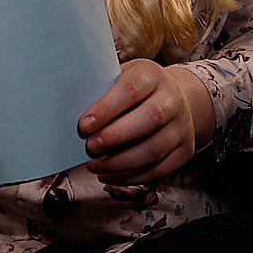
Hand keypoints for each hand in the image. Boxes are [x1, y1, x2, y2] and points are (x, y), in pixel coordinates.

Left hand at [80, 59, 213, 184]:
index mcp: (152, 75)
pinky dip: (131, 176)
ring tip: (95, 165)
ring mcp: (182, 127)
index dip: (106, 109)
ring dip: (120, 163)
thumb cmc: (137, 89)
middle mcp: (172, 99)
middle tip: (90, 147)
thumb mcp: (121, 78)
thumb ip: (101, 90)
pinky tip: (110, 175)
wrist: (176, 99)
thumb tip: (68, 111)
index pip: (131, 89)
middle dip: (115, 137)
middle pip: (149, 119)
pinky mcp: (184, 151)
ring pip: (154, 149)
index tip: (84, 125)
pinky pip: (159, 169)